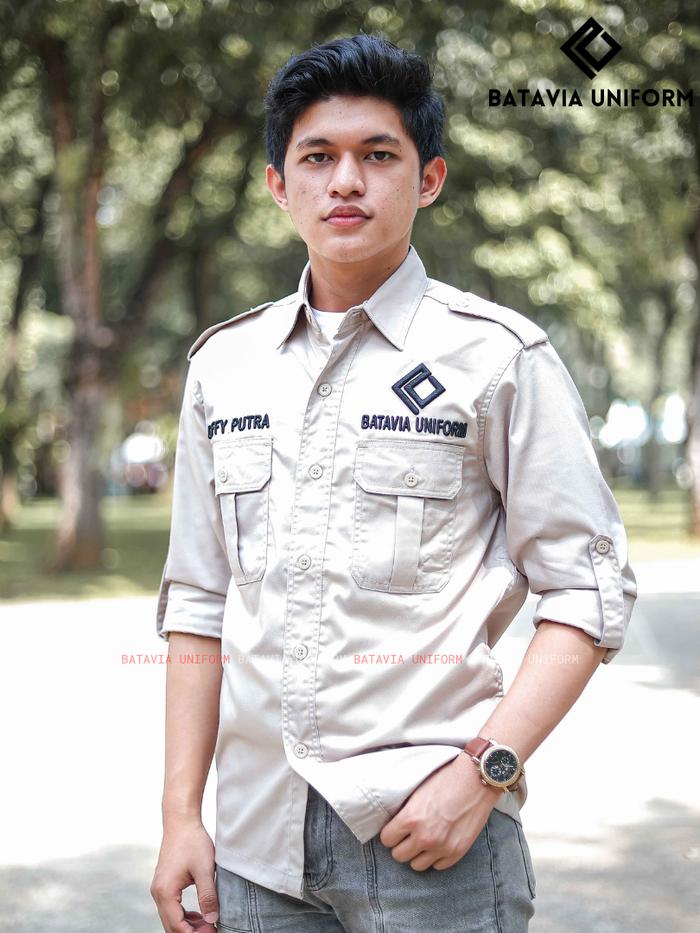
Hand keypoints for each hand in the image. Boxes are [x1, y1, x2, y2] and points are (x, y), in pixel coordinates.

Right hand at [151, 815, 219, 931]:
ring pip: (171, 918)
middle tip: (212, 931)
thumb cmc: (192, 841)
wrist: (181, 822)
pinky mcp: (164, 884)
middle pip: (171, 925)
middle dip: (191, 932)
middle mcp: (158, 893)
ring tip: (208, 925)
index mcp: (165, 892)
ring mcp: (160, 889)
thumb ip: (208, 895)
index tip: (212, 932)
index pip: (176, 925)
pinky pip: (172, 908)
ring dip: (188, 926)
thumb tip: (212, 919)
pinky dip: (184, 916)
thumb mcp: (204, 869)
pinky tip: (199, 916)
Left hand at [378, 751, 502, 870]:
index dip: (390, 833)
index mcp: (410, 818)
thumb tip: (394, 824)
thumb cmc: (446, 779)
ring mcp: (442, 847)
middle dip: (402, 845)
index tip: (395, 829)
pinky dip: (436, 857)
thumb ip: (405, 812)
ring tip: (423, 841)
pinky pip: (438, 866)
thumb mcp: (418, 791)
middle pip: (399, 856)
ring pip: (417, 865)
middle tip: (408, 836)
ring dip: (418, 854)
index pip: (386, 840)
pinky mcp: (458, 852)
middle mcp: (424, 837)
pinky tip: (439, 843)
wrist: (476, 780)